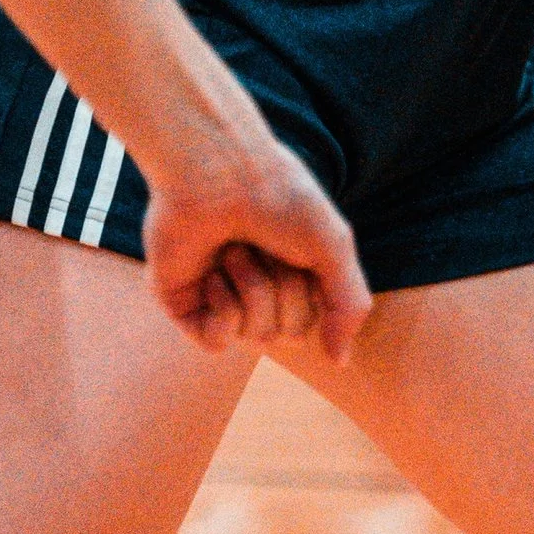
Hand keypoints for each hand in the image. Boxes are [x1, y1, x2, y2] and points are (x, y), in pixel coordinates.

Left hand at [142, 137, 369, 361]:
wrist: (217, 171)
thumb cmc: (279, 199)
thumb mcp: (333, 249)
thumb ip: (349, 306)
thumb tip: (341, 362)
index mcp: (288, 276)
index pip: (312, 322)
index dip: (310, 293)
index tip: (297, 247)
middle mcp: (253, 289)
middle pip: (287, 334)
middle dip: (283, 290)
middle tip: (264, 245)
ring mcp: (217, 297)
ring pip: (256, 337)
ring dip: (253, 289)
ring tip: (233, 249)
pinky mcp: (184, 302)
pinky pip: (216, 342)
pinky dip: (223, 310)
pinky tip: (212, 276)